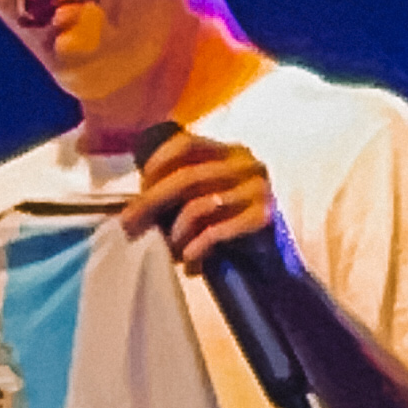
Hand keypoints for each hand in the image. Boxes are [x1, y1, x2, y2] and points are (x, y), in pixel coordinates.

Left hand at [120, 137, 292, 277]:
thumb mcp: (208, 195)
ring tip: (172, 251)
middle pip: (186, 177)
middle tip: (130, 225)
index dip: (157, 163)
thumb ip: (182, 189)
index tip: (140, 188)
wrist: (278, 254)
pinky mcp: (263, 219)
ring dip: (177, 234)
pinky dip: (196, 249)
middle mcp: (246, 165)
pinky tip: (190, 263)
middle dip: (151, 202)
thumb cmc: (233, 222)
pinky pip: (216, 232)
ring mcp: (258, 190)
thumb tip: (137, 207)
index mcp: (229, 151)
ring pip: (199, 206)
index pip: (185, 144)